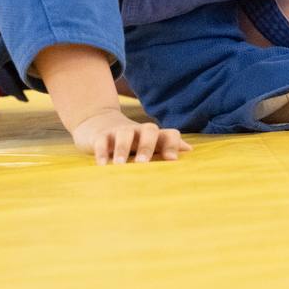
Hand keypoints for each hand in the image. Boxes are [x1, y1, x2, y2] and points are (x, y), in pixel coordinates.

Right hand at [70, 108, 191, 164]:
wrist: (98, 122)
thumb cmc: (132, 139)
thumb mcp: (149, 143)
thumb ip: (167, 146)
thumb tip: (190, 150)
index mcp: (153, 136)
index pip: (169, 134)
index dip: (173, 145)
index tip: (172, 160)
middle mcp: (138, 131)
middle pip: (149, 130)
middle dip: (148, 145)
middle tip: (143, 163)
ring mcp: (119, 131)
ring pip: (124, 134)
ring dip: (123, 149)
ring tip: (120, 166)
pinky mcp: (100, 135)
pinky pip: (101, 141)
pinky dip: (102, 152)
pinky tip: (103, 165)